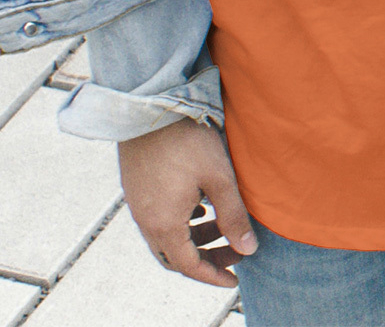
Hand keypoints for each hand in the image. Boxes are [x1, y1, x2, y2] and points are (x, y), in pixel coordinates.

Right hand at [118, 117, 256, 287]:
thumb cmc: (186, 139)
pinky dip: (179, 222)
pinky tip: (197, 204)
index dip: (214, 276)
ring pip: (165, 237)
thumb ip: (234, 215)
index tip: (235, 279)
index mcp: (165, 224)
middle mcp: (146, 220)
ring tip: (219, 224)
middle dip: (205, 258)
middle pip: (175, 256)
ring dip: (193, 237)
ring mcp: (137, 203)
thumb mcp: (218, 177)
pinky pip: (156, 219)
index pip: (190, 266)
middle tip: (232, 251)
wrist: (149, 105)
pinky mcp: (135, 186)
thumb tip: (249, 249)